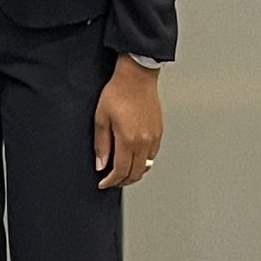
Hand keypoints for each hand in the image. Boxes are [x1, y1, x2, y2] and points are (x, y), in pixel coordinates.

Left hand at [94, 57, 162, 189]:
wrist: (137, 77)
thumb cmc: (118, 92)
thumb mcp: (101, 118)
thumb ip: (101, 145)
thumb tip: (101, 164)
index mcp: (128, 139)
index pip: (121, 170)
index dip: (111, 181)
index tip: (103, 183)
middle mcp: (144, 141)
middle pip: (136, 173)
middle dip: (122, 181)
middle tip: (111, 180)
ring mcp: (154, 137)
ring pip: (146, 166)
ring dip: (134, 173)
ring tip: (121, 171)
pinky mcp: (159, 132)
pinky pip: (152, 155)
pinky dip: (143, 162)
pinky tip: (133, 158)